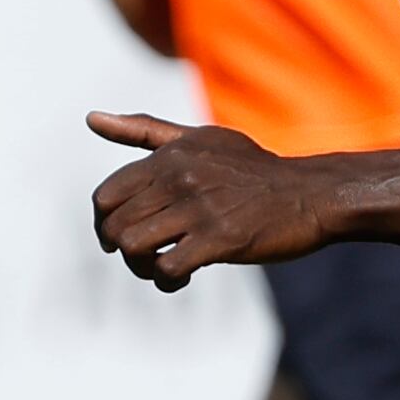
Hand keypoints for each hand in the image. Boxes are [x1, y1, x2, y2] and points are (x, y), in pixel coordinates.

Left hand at [89, 114, 332, 288]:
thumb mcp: (198, 138)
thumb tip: (90, 118)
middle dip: (123, 252)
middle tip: (148, 258)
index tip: (122, 237)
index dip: (105, 225)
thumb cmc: (253, 169)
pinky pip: (167, 268)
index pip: (105, 197)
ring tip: (163, 268)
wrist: (309, 194)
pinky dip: (167, 282)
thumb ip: (143, 130)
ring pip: (133, 248)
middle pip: (114, 227)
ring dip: (142, 269)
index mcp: (169, 156)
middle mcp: (179, 178)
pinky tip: (183, 279)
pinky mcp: (221, 239)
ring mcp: (199, 208)